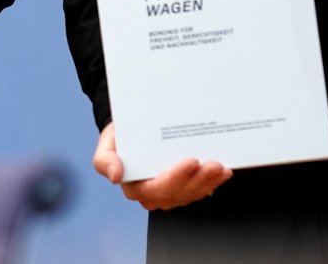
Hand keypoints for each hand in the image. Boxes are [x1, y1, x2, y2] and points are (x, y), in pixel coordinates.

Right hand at [94, 122, 229, 209]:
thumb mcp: (106, 144)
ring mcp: (170, 194)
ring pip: (192, 193)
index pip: (157, 188)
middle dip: (198, 180)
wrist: (132, 131)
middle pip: (179, 193)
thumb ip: (105, 161)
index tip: (191, 161)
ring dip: (209, 182)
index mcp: (134, 187)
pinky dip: (213, 182)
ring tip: (221, 167)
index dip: (176, 177)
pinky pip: (199, 190)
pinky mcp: (183, 189)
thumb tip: (116, 176)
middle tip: (213, 164)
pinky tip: (223, 172)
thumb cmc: (120, 137)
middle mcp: (153, 195)